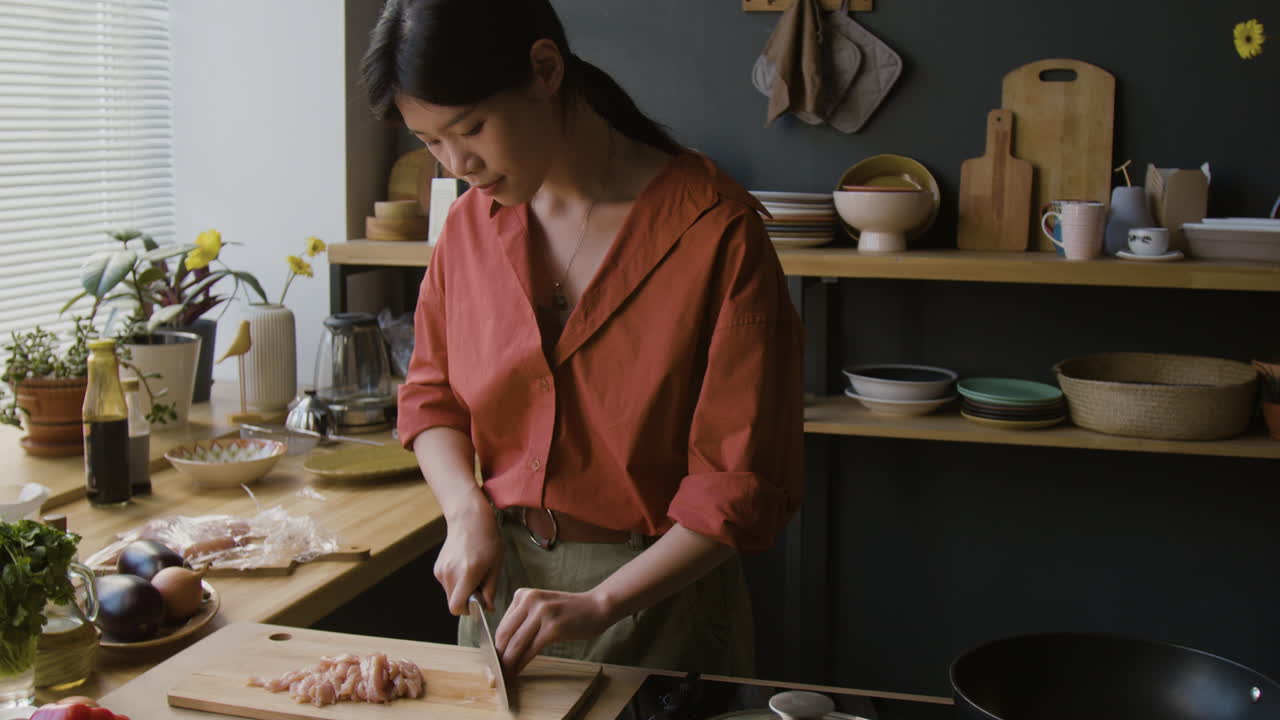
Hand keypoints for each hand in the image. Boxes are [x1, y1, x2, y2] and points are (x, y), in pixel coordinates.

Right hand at [434, 505, 502, 615]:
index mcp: (467, 574)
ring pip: (450, 593)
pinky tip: (464, 567)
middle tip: (479, 585)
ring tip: (473, 573)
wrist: (469, 519)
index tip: (478, 602)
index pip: (457, 607)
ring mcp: (441, 570)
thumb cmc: (487, 540)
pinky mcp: (437, 568)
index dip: (468, 610)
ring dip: (461, 590)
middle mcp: (450, 573)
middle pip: (453, 602)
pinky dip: (455, 582)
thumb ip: (491, 590)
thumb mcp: (496, 565)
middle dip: (466, 600)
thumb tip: (488, 609)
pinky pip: (447, 584)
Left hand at [493, 588, 616, 675]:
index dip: (496, 646)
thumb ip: (523, 620)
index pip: (502, 625)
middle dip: (498, 657)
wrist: (597, 607)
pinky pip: (530, 650)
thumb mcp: (541, 607)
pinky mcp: (553, 627)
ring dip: (508, 663)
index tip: (494, 660)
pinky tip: (518, 671)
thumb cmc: (569, 611)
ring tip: (505, 675)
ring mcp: (542, 613)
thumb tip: (503, 648)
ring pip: (516, 644)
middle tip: (495, 672)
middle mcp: (530, 600)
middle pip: (505, 635)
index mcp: (523, 594)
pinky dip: (521, 663)